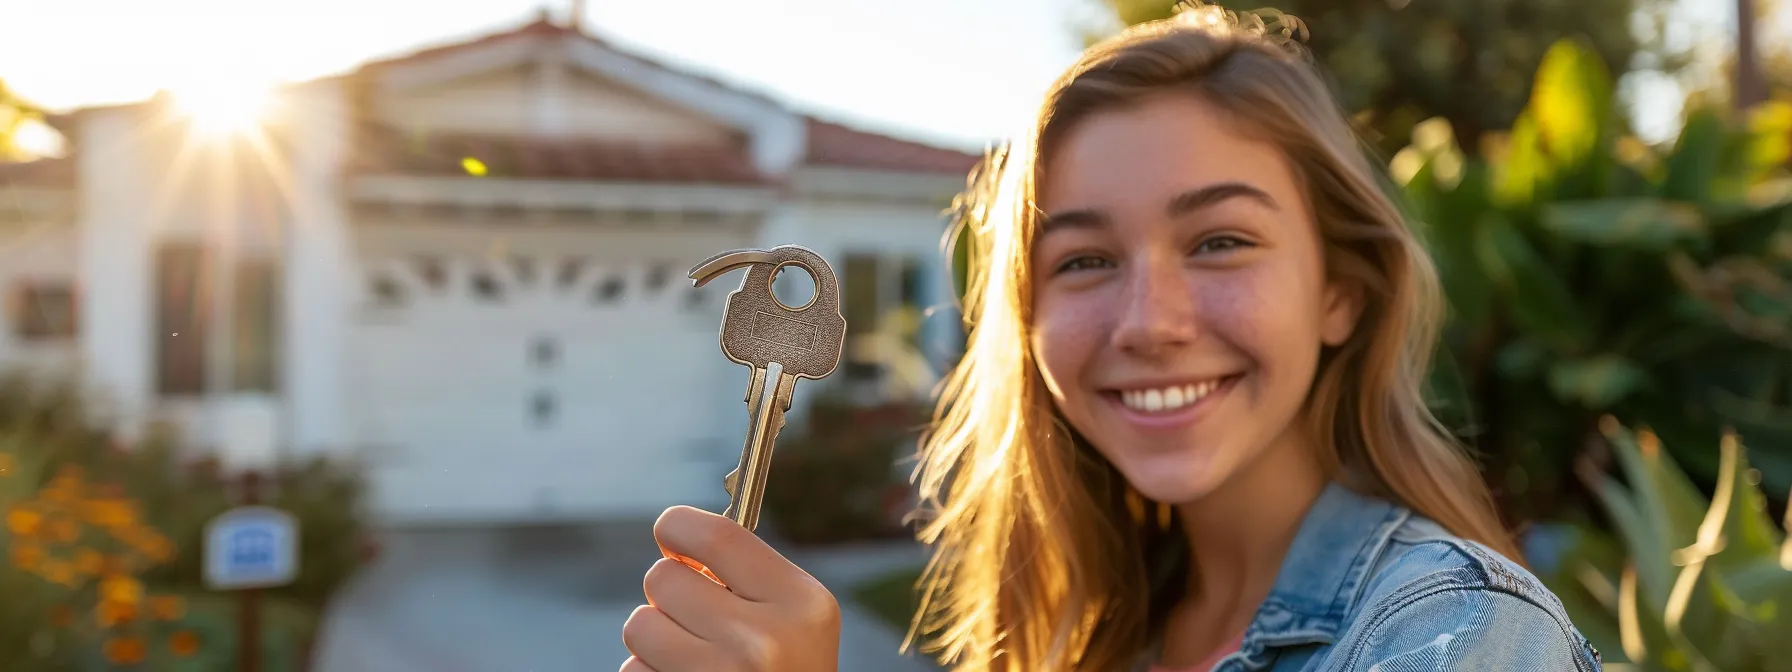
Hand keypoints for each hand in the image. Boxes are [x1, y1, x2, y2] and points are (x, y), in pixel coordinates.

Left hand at [620, 505, 840, 671]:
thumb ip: (747, 577)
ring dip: (653, 637)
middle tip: (697, 617)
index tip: (671, 535)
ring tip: (691, 655)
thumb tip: (675, 541)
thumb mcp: (798, 619)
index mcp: (801, 606)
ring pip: (639, 625)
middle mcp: (764, 643)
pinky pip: (633, 670)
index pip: (716, 536)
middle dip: (669, 594)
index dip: (678, 527)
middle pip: (663, 579)